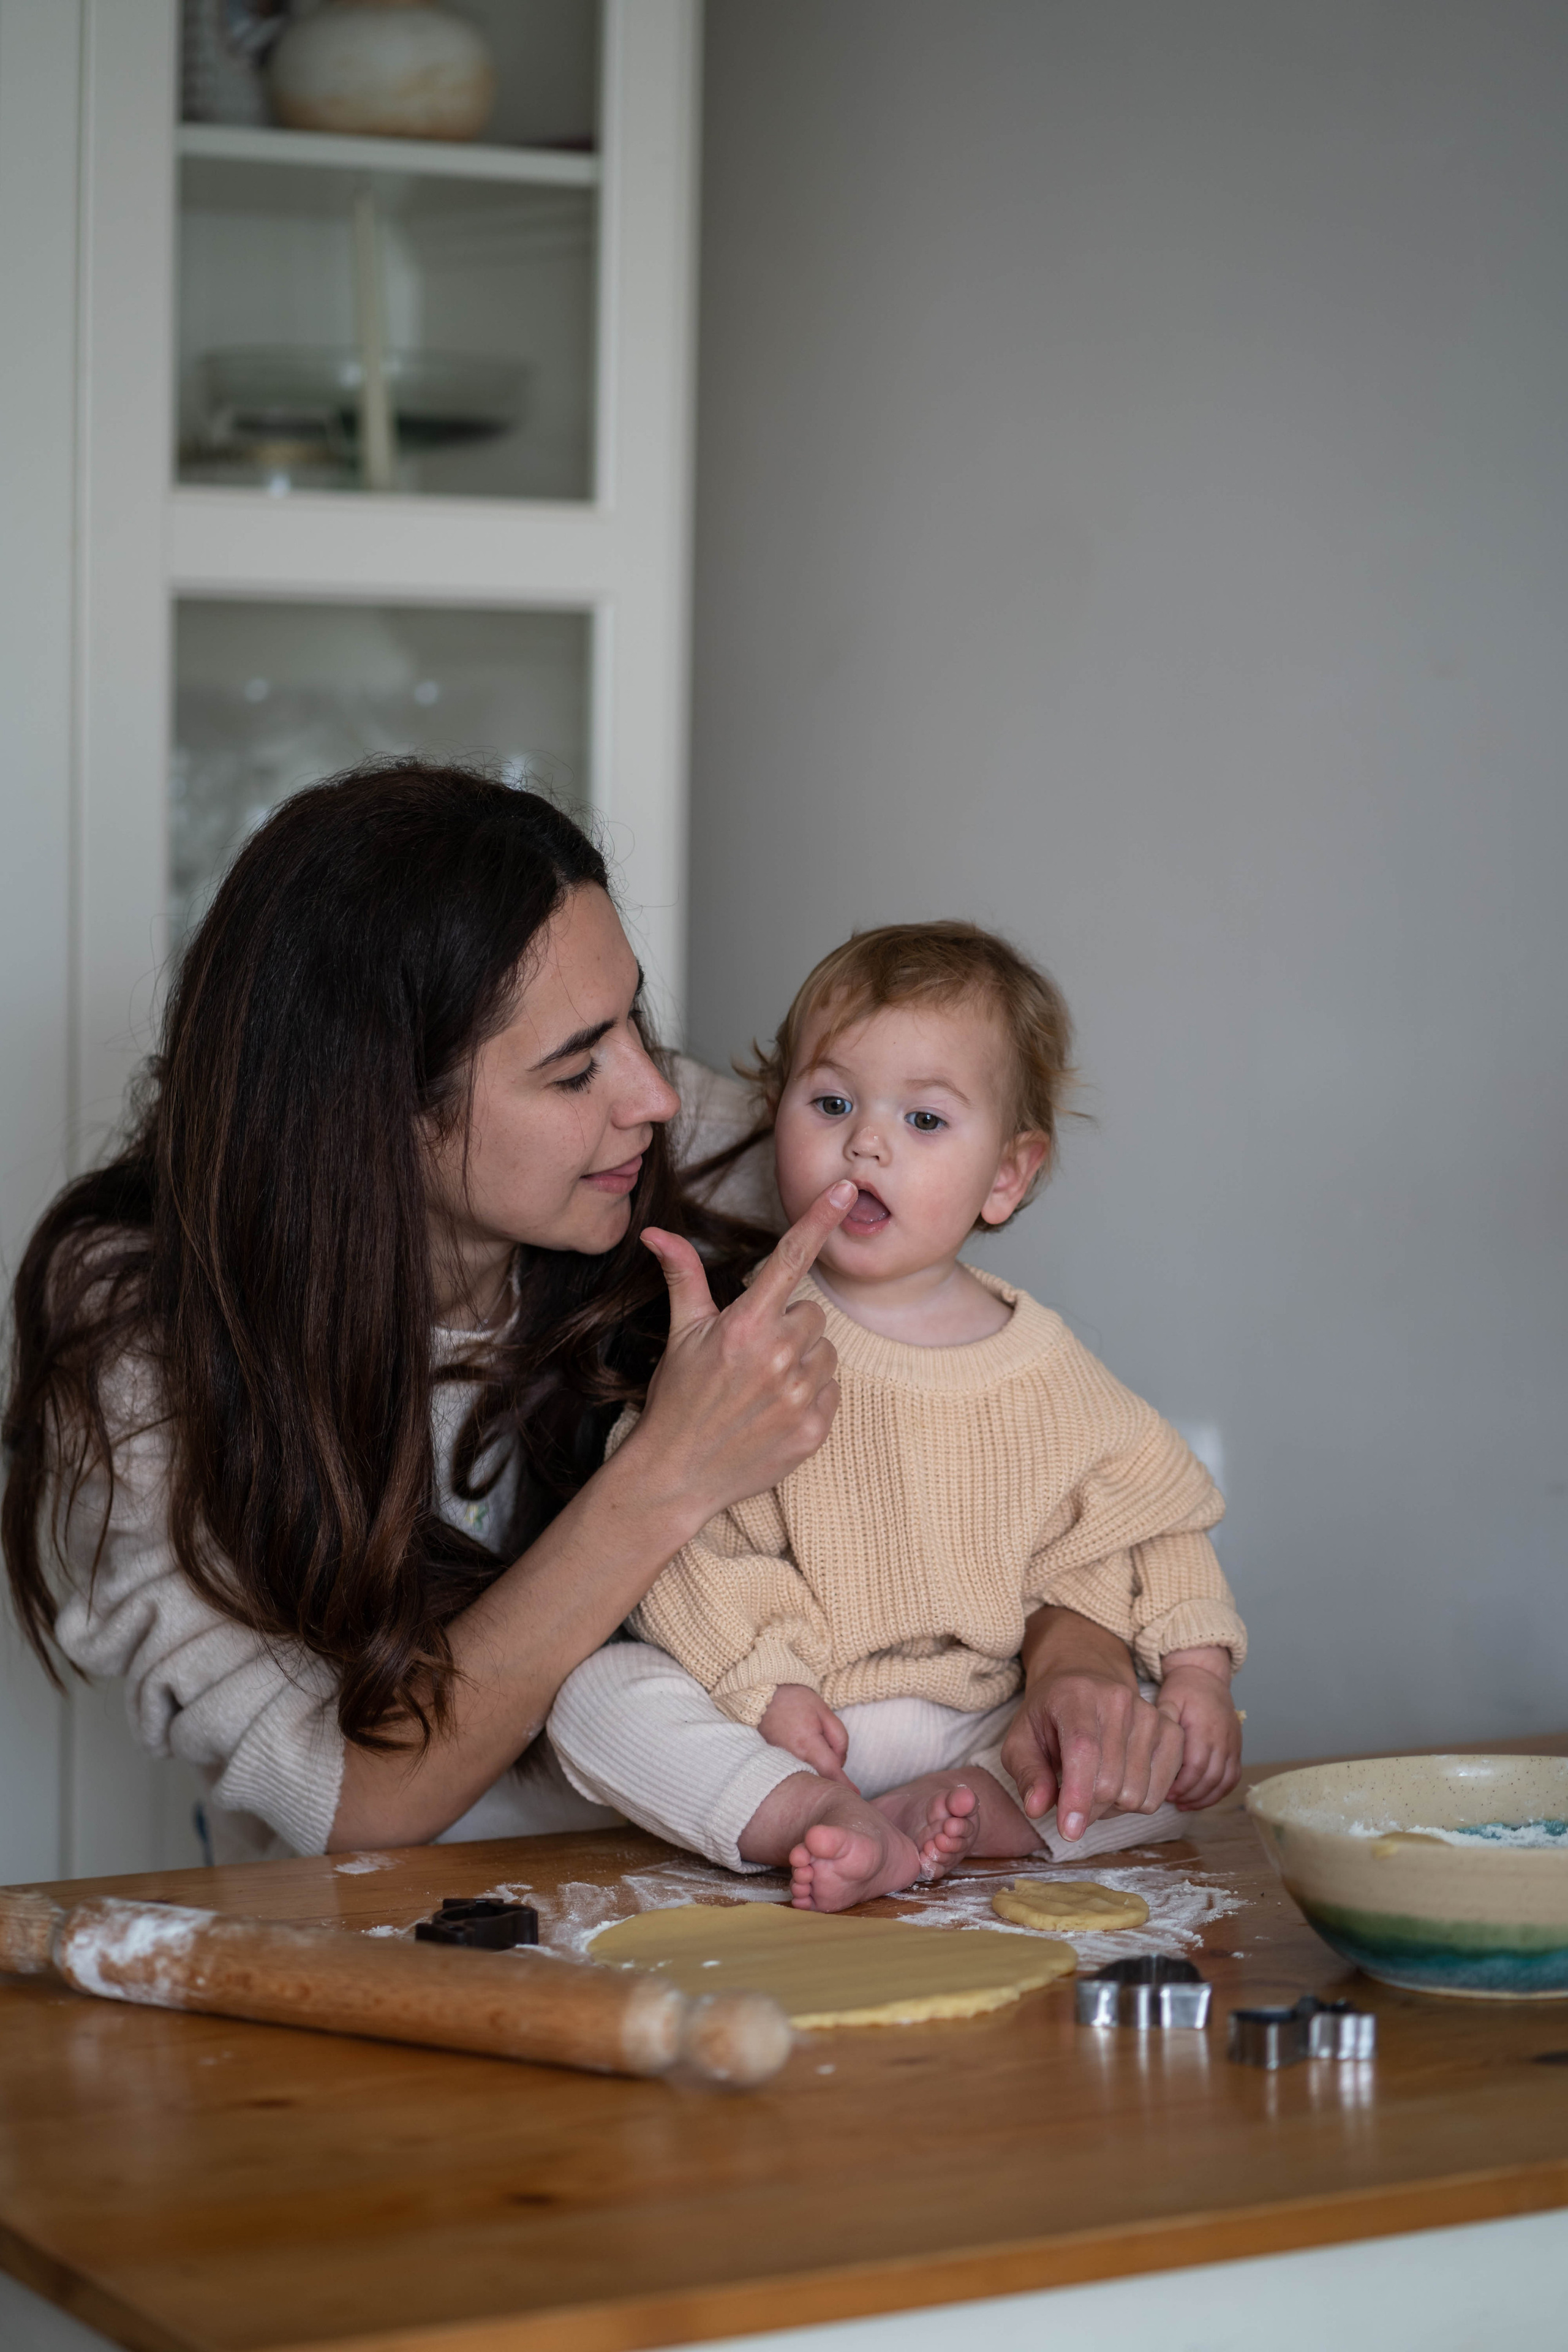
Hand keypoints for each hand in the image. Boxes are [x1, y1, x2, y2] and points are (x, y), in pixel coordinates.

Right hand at [629, 1182, 853, 1529]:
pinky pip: (833, 1390)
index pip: (791, 1258)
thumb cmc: (677, 1400)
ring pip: (827, 1351)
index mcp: (745, 1326)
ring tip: (763, 1384)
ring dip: (803, 1360)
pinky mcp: (814, 1430)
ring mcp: (799, 1397)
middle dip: (789, 1325)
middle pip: (814, 1313)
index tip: (847, 1189)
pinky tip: (776, 1409)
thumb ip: (682, 1277)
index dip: (821, 1218)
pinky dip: (811, 1395)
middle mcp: (778, 1358)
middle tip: (753, 1353)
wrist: (677, 1476)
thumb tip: (656, 1231)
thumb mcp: (680, 1334)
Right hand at [757, 1684, 856, 1784]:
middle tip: (828, 1752)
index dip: (844, 1784)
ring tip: (810, 1744)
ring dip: (817, 1770)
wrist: (763, 1697)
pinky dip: (804, 1770)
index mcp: (807, 1743)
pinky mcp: (773, 1764)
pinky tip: (802, 1752)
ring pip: (808, 1776)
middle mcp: (792, 1758)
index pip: (831, 1770)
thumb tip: (840, 1762)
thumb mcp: (824, 1711)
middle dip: (830, 1773)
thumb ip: (839, 1738)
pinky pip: (794, 1774)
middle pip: (820, 1777)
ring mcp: (780, 1763)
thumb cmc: (795, 1701)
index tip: (855, 1794)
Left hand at [1000, 1607, 1184, 1839]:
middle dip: (1088, 1809)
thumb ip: (1027, 1773)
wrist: (1085, 1681)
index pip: (1083, 1752)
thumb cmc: (1050, 1715)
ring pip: (1137, 1793)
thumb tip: (1037, 1808)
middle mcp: (1118, 1700)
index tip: (1069, 1831)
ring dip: (1112, 1808)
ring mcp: (1150, 1715)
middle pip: (1111, 1782)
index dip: (1078, 1797)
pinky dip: (1139, 1801)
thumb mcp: (1021, 1739)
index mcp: (1076, 1696)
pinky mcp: (1171, 1732)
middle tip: (1072, 1800)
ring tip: (1094, 1787)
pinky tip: (1120, 1784)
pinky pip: (1161, 1791)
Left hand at [1156, 1646, 1242, 1810]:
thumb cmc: (1184, 1689)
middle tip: (1171, 1801)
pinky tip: (1202, 1799)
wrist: (1207, 1676)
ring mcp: (1233, 1744)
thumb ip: (1162, 1722)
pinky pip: (1233, 1777)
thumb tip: (1148, 1744)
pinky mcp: (1237, 1748)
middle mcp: (1223, 1738)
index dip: (1181, 1784)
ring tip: (1184, 1804)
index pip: (1196, 1766)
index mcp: (1204, 1728)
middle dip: (1190, 1794)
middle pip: (1211, 1778)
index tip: (1165, 1792)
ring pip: (1224, 1781)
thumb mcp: (1169, 1699)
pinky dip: (1219, 1792)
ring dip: (1205, 1797)